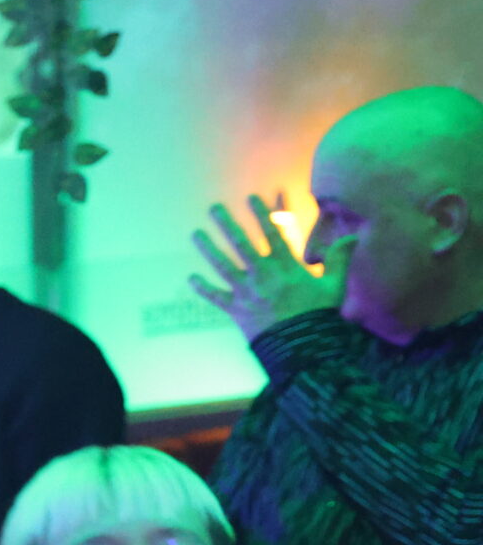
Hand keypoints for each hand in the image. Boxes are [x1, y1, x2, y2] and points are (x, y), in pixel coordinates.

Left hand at [190, 196, 353, 341]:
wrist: (301, 347)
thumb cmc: (319, 315)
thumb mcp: (334, 285)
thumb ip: (339, 258)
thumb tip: (353, 236)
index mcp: (286, 266)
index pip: (273, 233)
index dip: (263, 213)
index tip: (252, 197)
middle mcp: (262, 274)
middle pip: (241, 243)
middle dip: (227, 223)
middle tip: (214, 207)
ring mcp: (246, 291)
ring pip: (223, 265)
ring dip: (208, 248)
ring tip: (195, 233)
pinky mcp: (236, 309)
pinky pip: (216, 297)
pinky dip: (203, 288)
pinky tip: (190, 278)